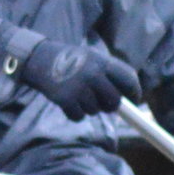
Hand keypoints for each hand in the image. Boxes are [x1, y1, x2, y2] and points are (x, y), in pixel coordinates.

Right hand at [18, 39, 142, 120]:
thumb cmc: (69, 60)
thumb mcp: (91, 58)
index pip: (128, 79)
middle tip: (104, 104)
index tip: (135, 100)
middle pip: (114, 100)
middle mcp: (93, 74)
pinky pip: (79, 116)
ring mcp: (79, 88)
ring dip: (88, 108)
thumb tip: (126, 97)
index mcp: (102, 62)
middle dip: (111, 106)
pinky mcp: (65, 99)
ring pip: (95, 110)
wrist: (38, 58)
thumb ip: (108, 73)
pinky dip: (75, 113)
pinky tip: (68, 102)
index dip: (134, 92)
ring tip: (78, 96)